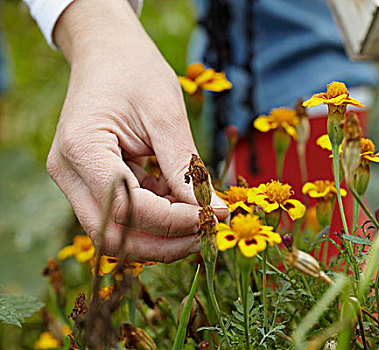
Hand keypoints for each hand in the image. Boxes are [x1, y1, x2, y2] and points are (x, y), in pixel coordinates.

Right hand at [47, 0, 227, 262]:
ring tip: (201, 215)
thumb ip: (185, 166)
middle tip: (208, 231)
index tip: (214, 215)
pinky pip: (123, 214)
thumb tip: (211, 211)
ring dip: (162, 234)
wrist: (109, 52)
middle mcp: (69, 172)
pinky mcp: (92, 182)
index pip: (125, 207)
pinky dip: (157, 216)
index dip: (174, 220)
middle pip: (112, 235)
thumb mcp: (166, 114)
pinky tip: (183, 200)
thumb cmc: (136, 71)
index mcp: (82, 149)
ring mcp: (76, 180)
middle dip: (165, 243)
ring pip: (117, 232)